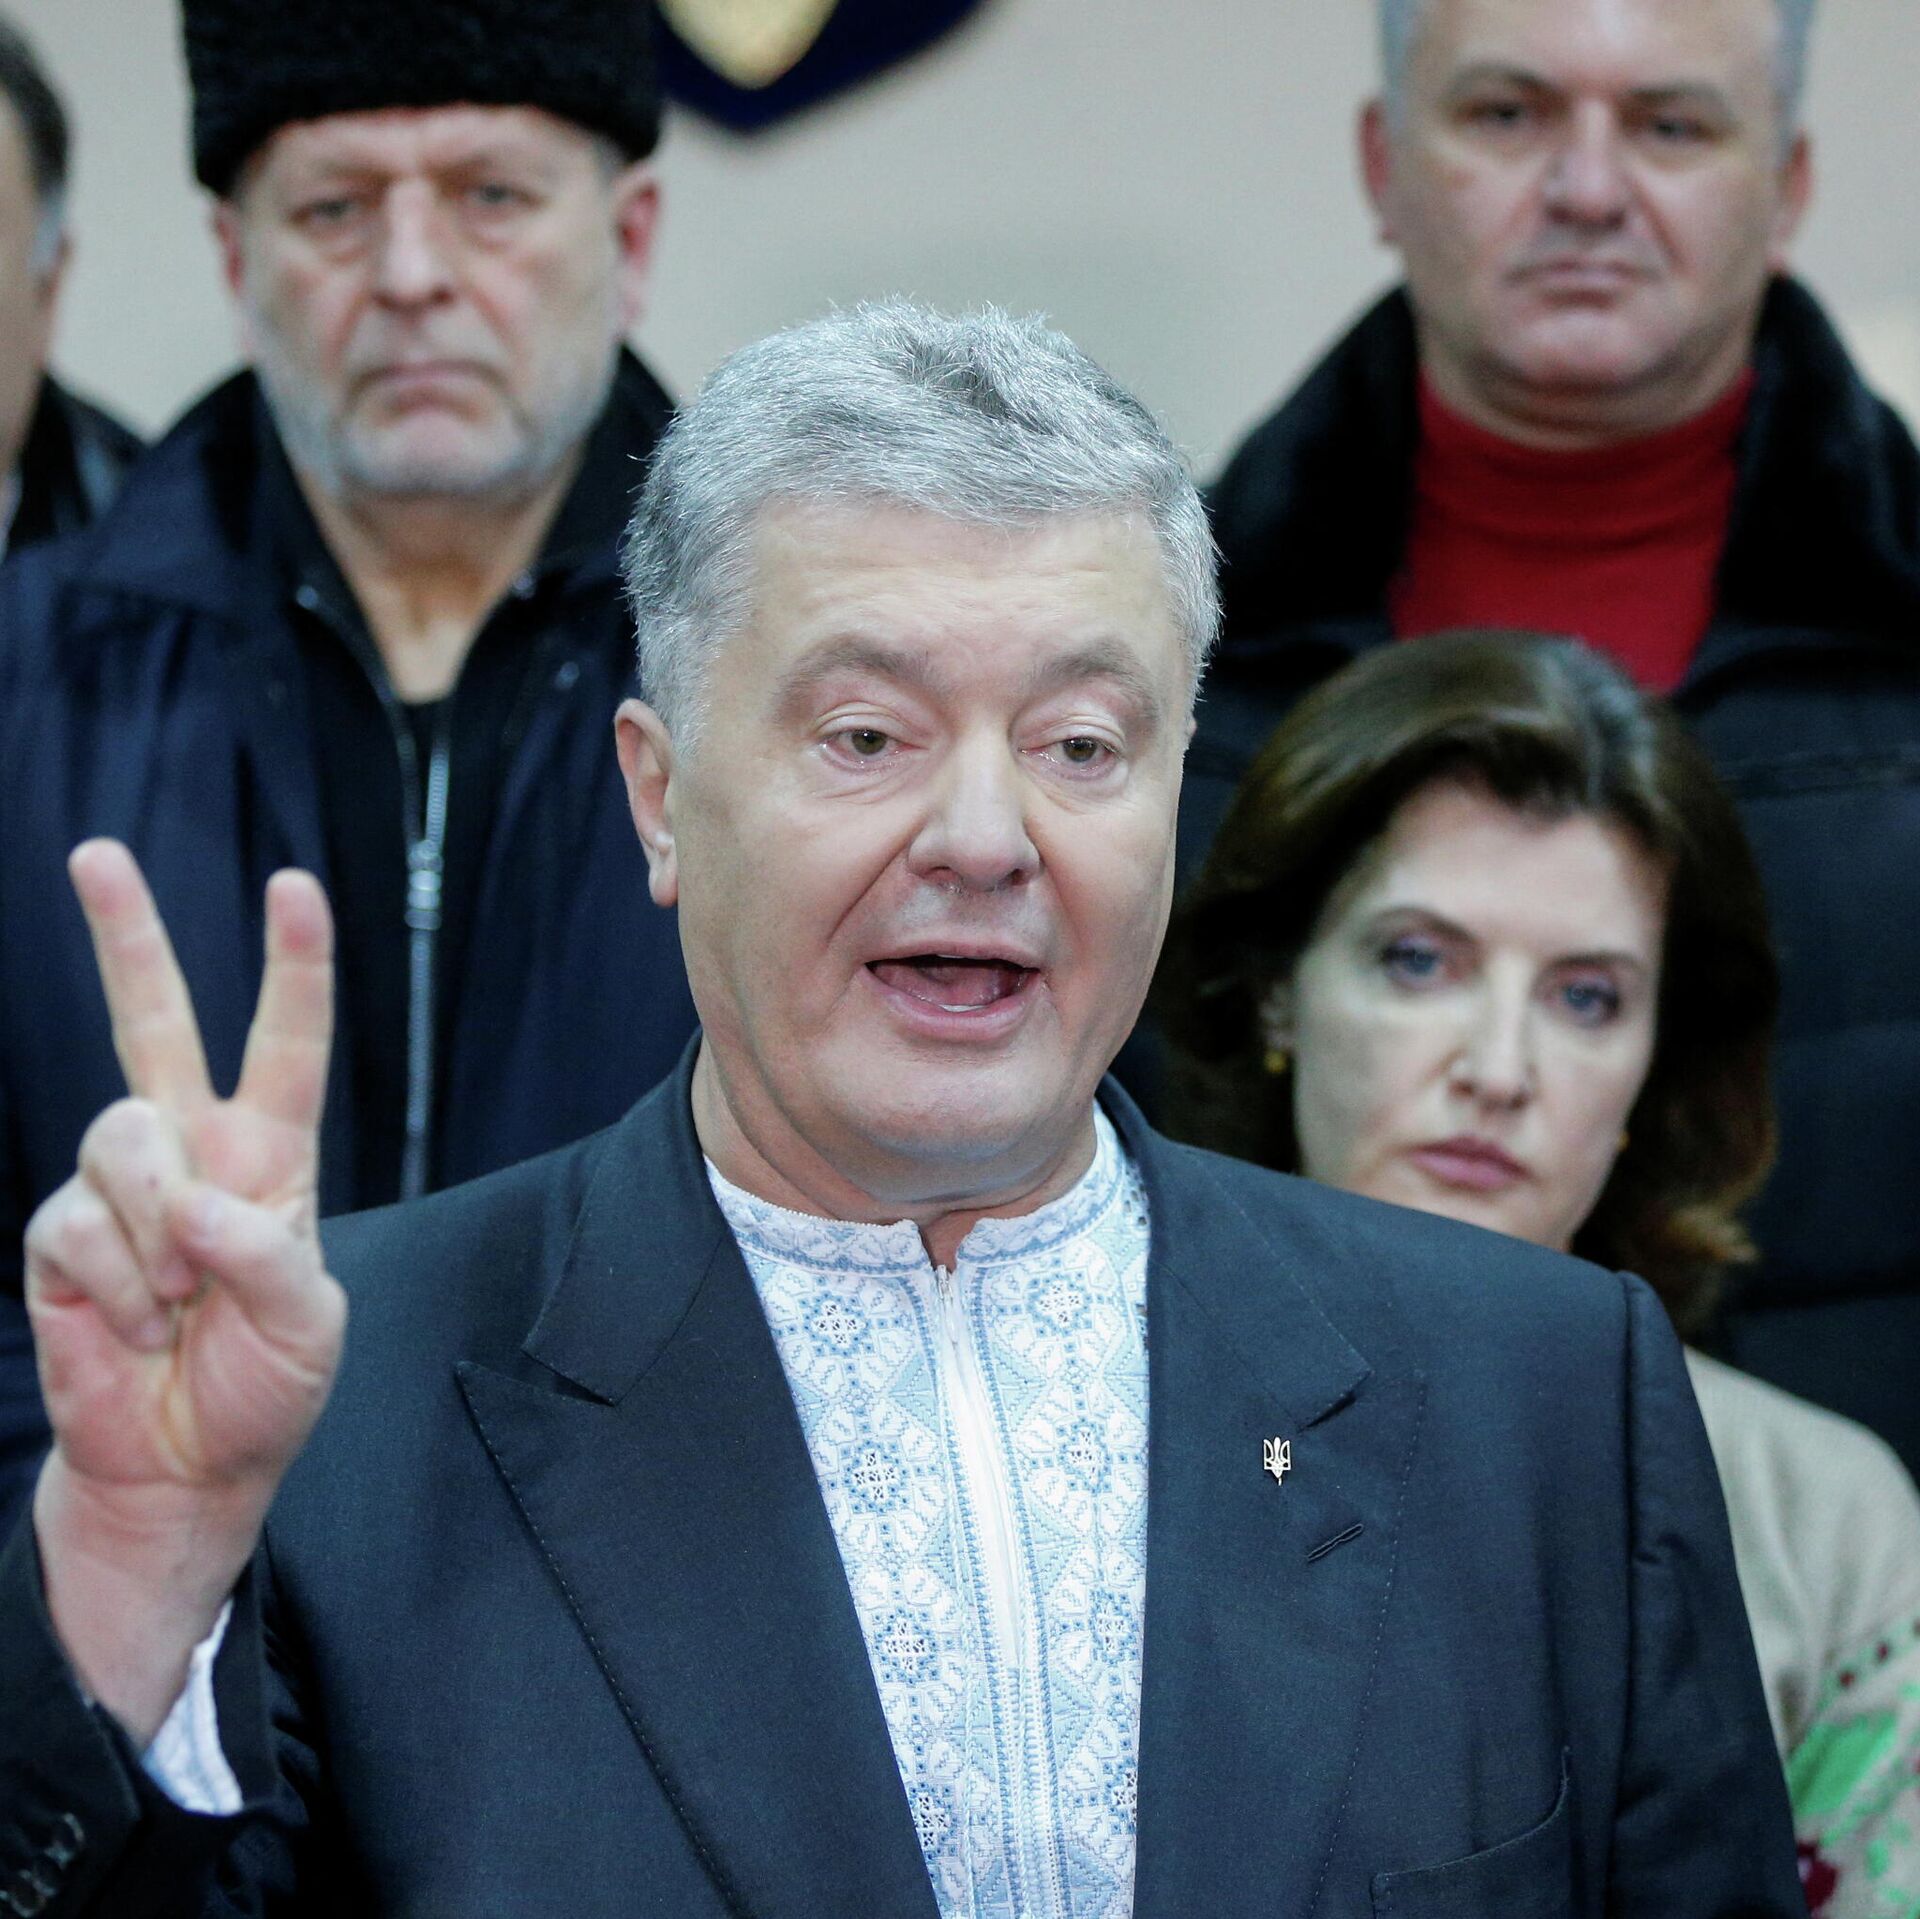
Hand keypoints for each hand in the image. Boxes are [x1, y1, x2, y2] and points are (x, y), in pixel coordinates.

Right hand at [24, 841, 342, 1738]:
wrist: (183, 1468)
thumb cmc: (262, 1389)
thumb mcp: (307, 1327)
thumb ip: (266, 1257)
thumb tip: (194, 1206)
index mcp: (271, 1157)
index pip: (286, 1045)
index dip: (292, 966)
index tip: (293, 886)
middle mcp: (192, 1154)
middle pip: (151, 1024)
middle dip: (127, 937)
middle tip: (98, 854)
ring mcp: (117, 1191)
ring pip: (118, 1137)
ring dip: (154, 1232)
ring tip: (177, 1304)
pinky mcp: (55, 1237)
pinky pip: (74, 1223)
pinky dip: (114, 1283)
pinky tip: (134, 1325)